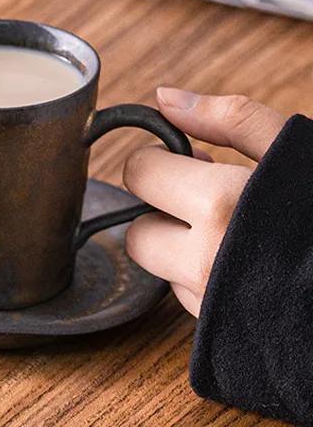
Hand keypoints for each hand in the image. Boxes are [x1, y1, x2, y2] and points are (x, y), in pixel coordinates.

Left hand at [123, 88, 286, 315]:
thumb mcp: (297, 150)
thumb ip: (227, 117)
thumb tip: (164, 96)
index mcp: (220, 204)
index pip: (139, 173)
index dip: (160, 161)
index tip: (189, 162)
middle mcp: (205, 260)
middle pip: (137, 231)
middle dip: (163, 211)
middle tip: (207, 198)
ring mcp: (214, 306)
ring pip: (162, 270)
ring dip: (182, 248)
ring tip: (236, 234)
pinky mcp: (225, 337)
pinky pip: (191, 302)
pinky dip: (205, 282)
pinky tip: (248, 269)